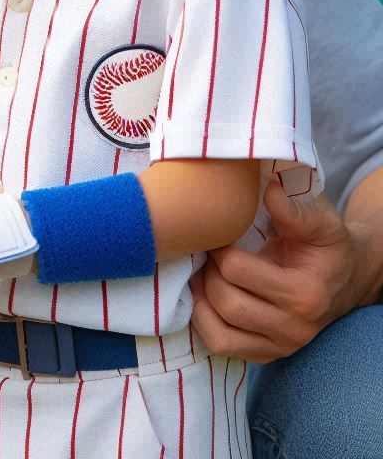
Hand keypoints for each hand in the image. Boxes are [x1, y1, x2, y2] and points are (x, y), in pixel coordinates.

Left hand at [190, 181, 366, 361]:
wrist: (346, 279)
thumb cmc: (327, 247)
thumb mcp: (322, 224)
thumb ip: (295, 211)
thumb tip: (270, 191)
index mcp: (305, 294)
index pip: (236, 271)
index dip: (218, 248)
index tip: (219, 236)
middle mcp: (294, 328)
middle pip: (225, 302)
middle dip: (207, 273)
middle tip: (207, 254)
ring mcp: (281, 346)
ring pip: (218, 332)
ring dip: (200, 299)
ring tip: (204, 274)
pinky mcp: (267, 355)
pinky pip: (222, 347)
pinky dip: (203, 323)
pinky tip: (206, 298)